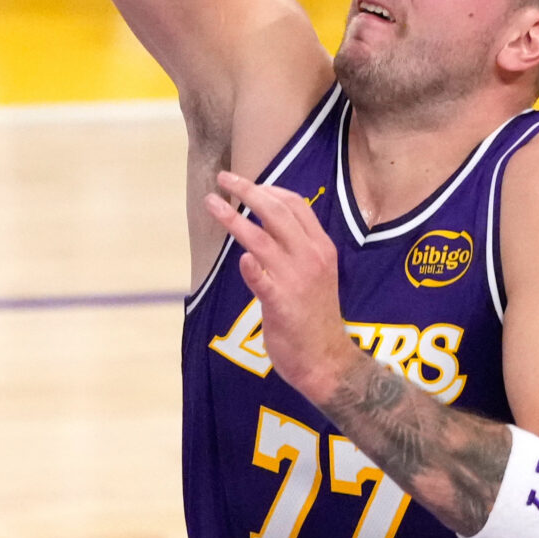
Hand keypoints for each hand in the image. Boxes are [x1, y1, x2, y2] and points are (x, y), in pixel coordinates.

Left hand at [205, 171, 368, 406]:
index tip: (246, 181)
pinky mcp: (281, 304)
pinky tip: (239, 258)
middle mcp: (310, 258)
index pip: (296, 206)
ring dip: (232, 218)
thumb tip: (266, 220)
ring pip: (262, 240)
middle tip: (224, 178)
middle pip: (277, 213)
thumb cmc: (315, 314)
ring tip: (211, 202)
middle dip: (248, 190)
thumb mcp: (316, 272)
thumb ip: (296, 247)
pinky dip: (250, 267)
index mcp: (321, 247)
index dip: (269, 189)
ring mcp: (296, 280)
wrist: (327, 359)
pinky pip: (261, 280)